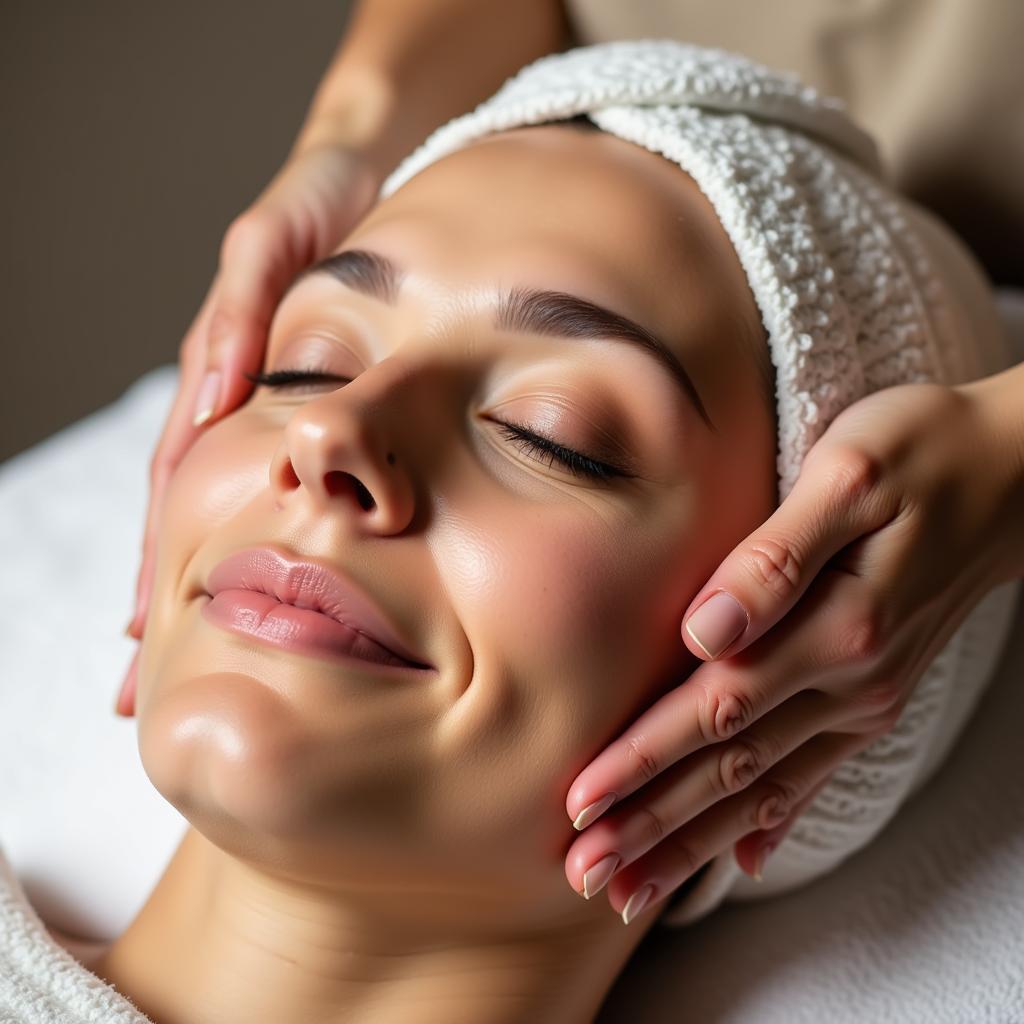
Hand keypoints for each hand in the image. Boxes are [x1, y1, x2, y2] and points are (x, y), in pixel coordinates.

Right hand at [115, 143, 380, 715]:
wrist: (371, 176)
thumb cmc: (320, 207)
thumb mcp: (271, 249)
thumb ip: (236, 315)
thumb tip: (212, 404)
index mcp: (220, 378)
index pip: (176, 489)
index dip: (154, 563)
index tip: (140, 640)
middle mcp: (238, 407)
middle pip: (190, 518)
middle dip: (167, 599)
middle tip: (150, 684)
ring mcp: (274, 413)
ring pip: (234, 511)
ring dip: (207, 584)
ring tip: (194, 659)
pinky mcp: (317, 406)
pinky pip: (288, 481)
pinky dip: (266, 537)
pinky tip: (268, 583)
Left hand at [563, 368, 1023, 922]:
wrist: (1013, 474)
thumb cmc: (920, 452)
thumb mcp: (848, 475)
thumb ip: (774, 558)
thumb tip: (704, 630)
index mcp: (836, 627)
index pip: (715, 710)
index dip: (642, 759)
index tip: (581, 804)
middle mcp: (852, 681)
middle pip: (731, 769)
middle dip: (652, 824)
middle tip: (586, 875)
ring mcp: (867, 698)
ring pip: (764, 788)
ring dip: (695, 842)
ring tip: (635, 889)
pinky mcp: (874, 697)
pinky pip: (814, 776)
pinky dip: (769, 823)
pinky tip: (741, 862)